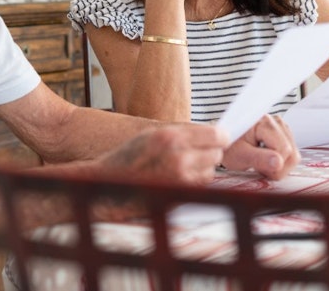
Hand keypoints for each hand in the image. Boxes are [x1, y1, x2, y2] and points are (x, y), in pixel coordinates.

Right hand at [99, 124, 227, 184]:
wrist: (109, 185)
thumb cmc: (128, 157)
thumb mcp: (152, 134)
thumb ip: (182, 132)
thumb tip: (214, 133)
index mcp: (171, 137)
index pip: (215, 135)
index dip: (220, 136)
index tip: (220, 137)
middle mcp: (178, 158)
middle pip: (216, 154)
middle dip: (210, 152)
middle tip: (197, 152)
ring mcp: (180, 180)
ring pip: (211, 171)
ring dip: (203, 168)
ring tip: (182, 165)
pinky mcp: (180, 195)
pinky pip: (200, 185)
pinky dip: (195, 181)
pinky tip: (178, 177)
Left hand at [220, 114, 299, 179]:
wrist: (225, 141)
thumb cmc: (230, 147)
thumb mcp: (240, 156)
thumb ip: (259, 159)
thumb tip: (279, 163)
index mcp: (264, 123)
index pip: (284, 149)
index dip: (274, 166)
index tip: (258, 168)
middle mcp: (276, 121)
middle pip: (292, 153)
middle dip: (278, 167)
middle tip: (259, 167)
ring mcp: (282, 127)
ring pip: (294, 155)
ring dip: (280, 165)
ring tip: (262, 162)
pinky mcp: (284, 134)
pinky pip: (292, 154)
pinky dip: (281, 161)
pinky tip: (267, 158)